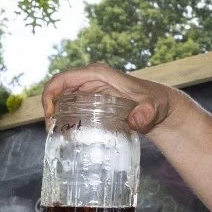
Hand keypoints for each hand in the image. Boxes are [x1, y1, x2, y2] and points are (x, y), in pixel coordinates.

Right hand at [40, 61, 177, 133]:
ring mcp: (91, 89)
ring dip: (57, 116)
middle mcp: (91, 79)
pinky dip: (67, 118)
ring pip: (63, 98)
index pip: (63, 79)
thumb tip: (135, 121)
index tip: (51, 118)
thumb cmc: (157, 103)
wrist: (161, 107)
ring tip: (59, 137)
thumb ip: (147, 113)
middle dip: (50, 109)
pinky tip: (70, 136)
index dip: (49, 96)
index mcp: (98, 74)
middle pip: (58, 89)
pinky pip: (72, 106)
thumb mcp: (154, 107)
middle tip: (52, 133)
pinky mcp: (93, 100)